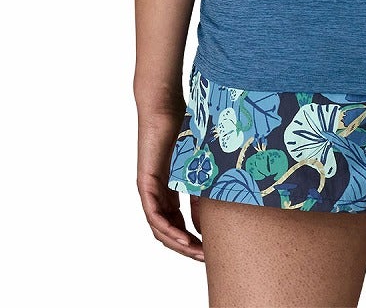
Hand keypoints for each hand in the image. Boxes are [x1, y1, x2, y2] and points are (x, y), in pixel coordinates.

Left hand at [136, 100, 204, 260]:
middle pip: (168, 231)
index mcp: (169, 190)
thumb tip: (219, 206)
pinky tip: (181, 237)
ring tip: (196, 253)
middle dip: (187, 246)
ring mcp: (150, 190)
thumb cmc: (183, 127)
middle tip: (205, 258)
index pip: (177, 223)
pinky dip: (167, 229)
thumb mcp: (201, 162)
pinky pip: (154, 215)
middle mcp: (157, 194)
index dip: (192, 238)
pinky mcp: (146, 183)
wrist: (165, 107)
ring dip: (178, 243)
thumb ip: (205, 183)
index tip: (209, 247)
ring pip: (160, 228)